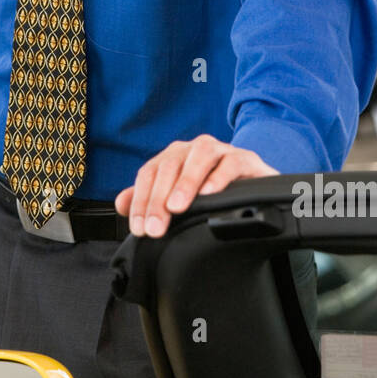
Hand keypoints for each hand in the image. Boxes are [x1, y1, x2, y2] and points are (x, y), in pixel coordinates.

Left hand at [114, 135, 277, 237]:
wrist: (255, 188)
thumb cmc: (213, 194)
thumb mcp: (179, 198)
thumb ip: (149, 199)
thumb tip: (121, 204)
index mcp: (175, 156)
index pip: (149, 172)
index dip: (141, 200)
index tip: (140, 228)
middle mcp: (195, 149)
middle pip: (170, 166)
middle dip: (158, 199)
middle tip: (155, 228)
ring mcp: (222, 151)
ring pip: (200, 156)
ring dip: (185, 182)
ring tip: (177, 207)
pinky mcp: (246, 159)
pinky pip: (232, 162)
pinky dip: (219, 177)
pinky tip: (210, 194)